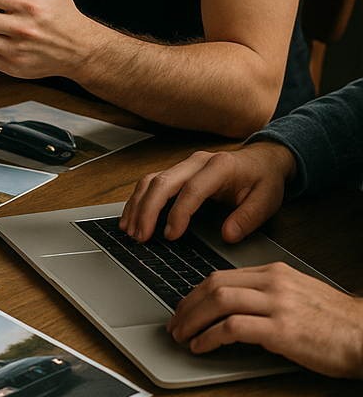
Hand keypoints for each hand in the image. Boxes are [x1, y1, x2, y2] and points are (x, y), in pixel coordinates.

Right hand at [120, 141, 296, 242]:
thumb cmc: (263, 180)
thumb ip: (248, 218)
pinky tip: (132, 216)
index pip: (191, 190)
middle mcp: (197, 161)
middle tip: (141, 236)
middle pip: (162, 182)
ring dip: (137, 205)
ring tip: (131, 230)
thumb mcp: (267, 200)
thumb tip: (228, 235)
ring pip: (151, 180)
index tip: (170, 236)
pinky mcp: (177, 171)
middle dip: (147, 210)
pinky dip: (138, 200)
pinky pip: (151, 182)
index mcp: (220, 166)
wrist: (262, 160)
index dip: (178, 214)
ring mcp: (184, 164)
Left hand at [168, 262, 362, 377]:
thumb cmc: (336, 322)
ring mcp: (277, 305)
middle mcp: (273, 283)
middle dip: (187, 306)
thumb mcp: (298, 295)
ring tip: (182, 336)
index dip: (196, 293)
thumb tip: (231, 307)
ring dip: (192, 321)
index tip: (185, 308)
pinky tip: (201, 346)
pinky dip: (209, 337)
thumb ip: (266, 294)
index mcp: (275, 272)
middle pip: (213, 286)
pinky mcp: (282, 330)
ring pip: (218, 302)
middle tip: (175, 324)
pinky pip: (232, 328)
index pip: (222, 276)